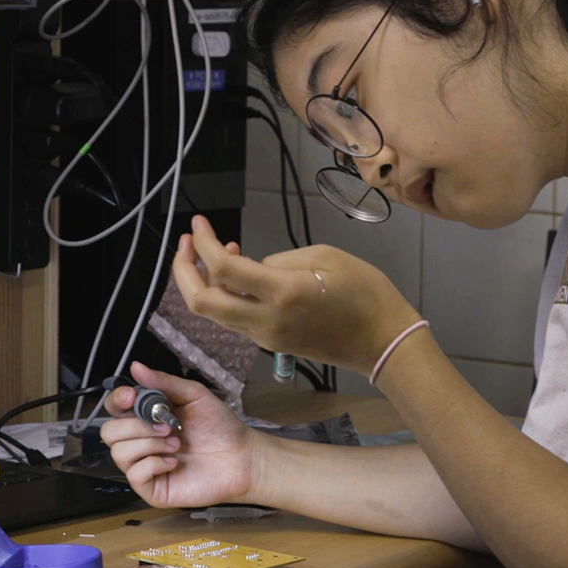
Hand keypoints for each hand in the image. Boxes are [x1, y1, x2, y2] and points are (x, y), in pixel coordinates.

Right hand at [100, 361, 257, 508]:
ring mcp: (144, 465)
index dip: (117, 401)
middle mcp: (141, 440)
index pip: (115, 408)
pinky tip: (174, 462)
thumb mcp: (194, 396)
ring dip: (149, 444)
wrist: (241, 456)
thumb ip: (164, 382)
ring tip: (176, 443)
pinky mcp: (151, 488)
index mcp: (147, 416)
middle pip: (108, 432)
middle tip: (167, 425)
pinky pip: (134, 475)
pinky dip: (154, 464)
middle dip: (136, 426)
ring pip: (118, 453)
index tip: (131, 396)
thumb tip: (136, 367)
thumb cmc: (220, 426)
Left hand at [172, 215, 420, 374]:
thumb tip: (256, 267)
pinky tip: (238, 275)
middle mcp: (266, 321)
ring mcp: (267, 337)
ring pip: (215, 314)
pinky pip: (235, 320)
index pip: (222, 271)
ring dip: (203, 283)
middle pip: (201, 303)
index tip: (199, 224)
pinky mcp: (272, 344)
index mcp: (282, 293)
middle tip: (188, 242)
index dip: (202, 244)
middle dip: (184, 271)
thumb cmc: (367, 295)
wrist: (384, 342)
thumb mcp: (327, 257)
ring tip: (213, 252)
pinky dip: (225, 296)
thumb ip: (282, 259)